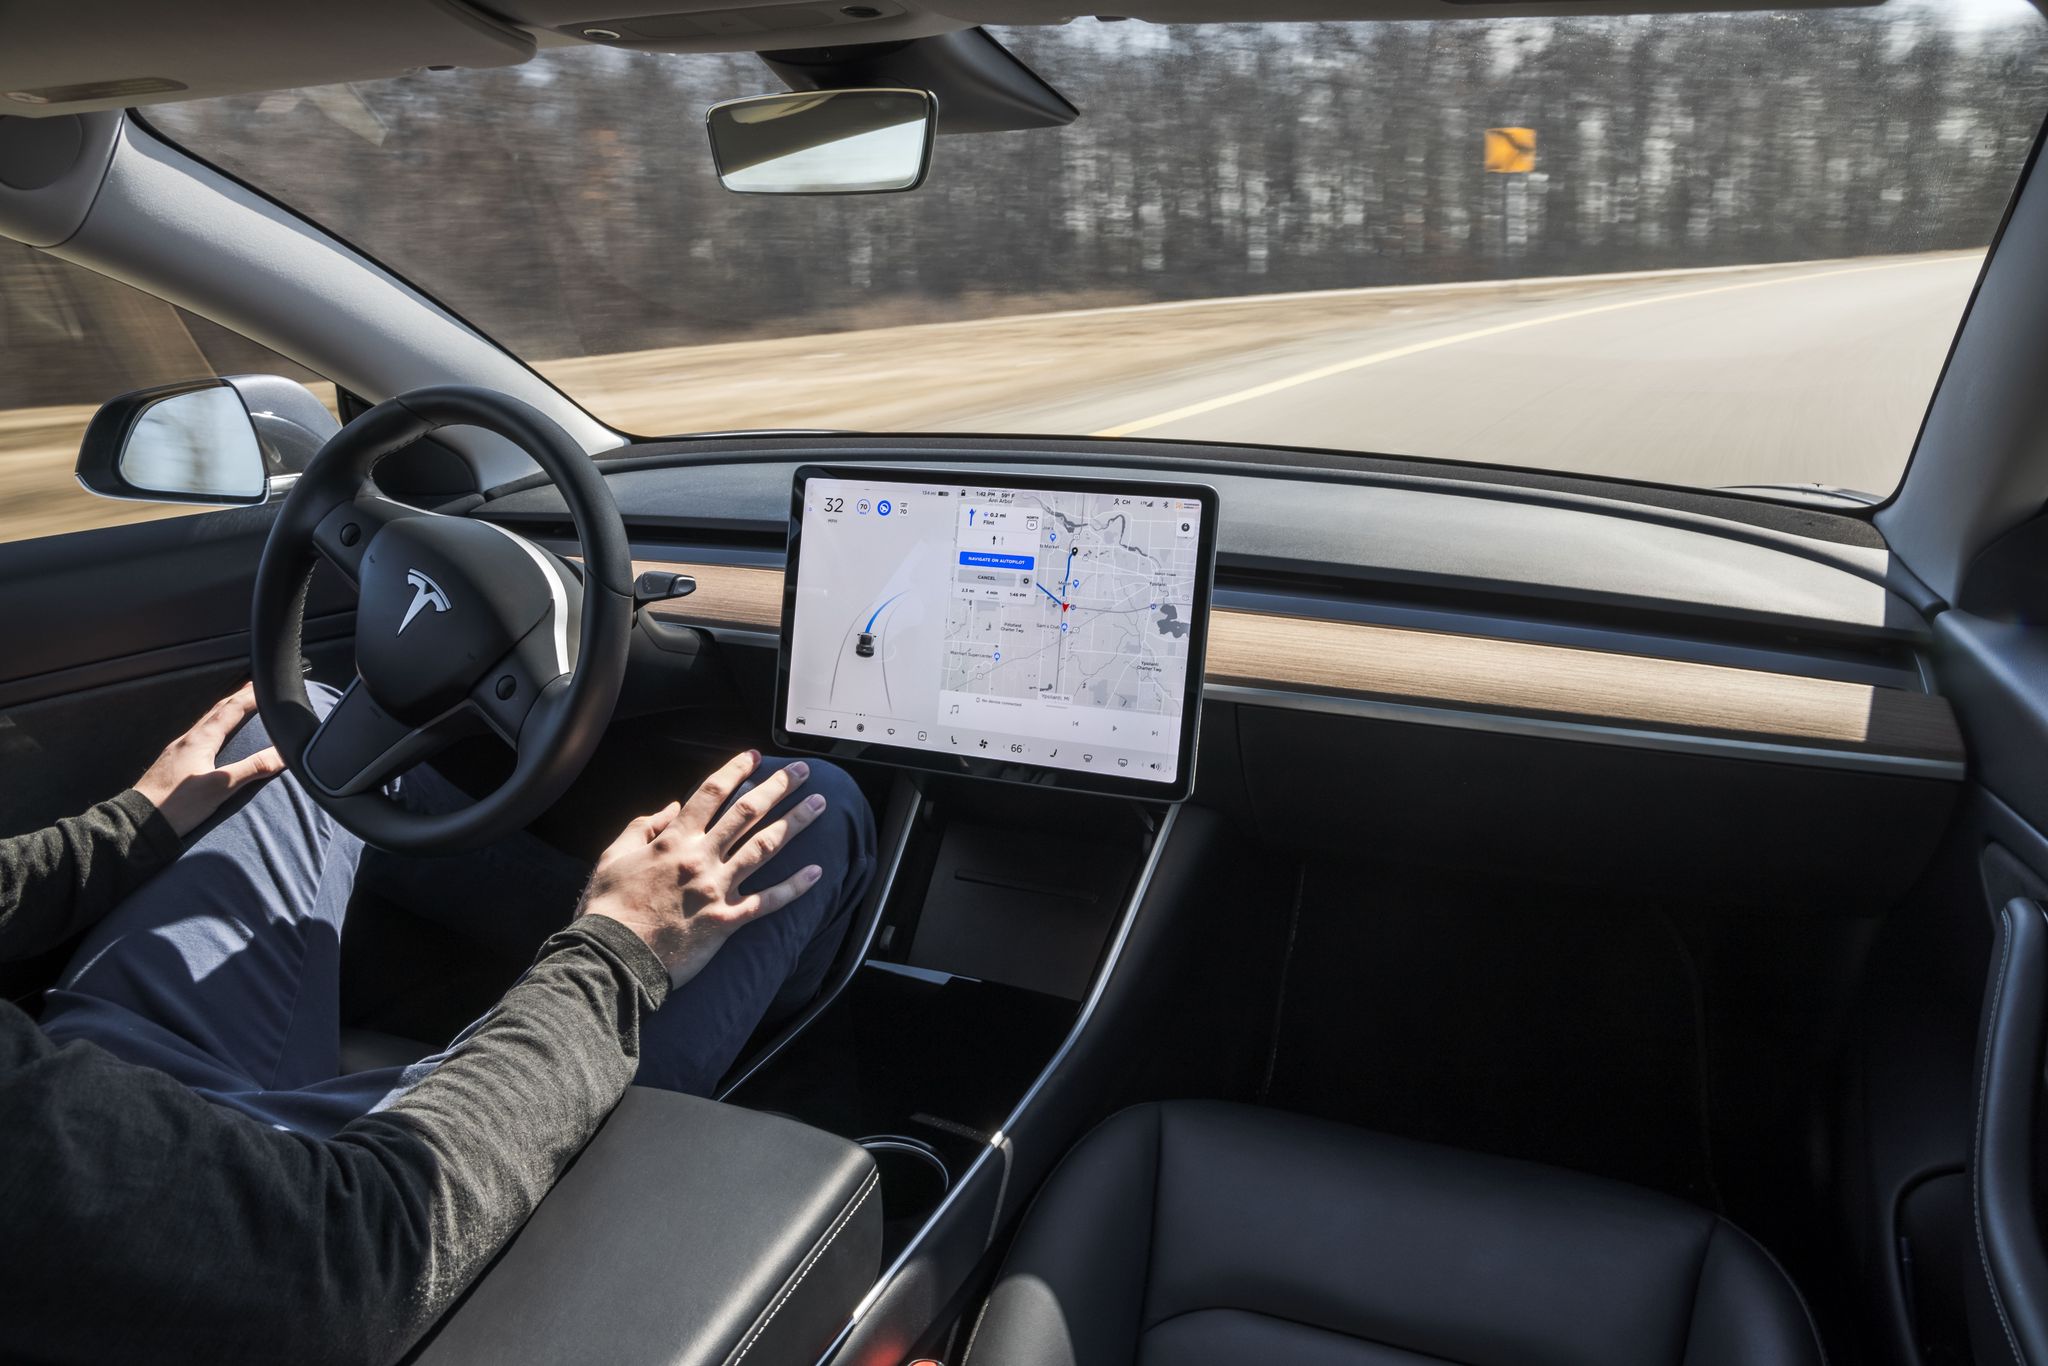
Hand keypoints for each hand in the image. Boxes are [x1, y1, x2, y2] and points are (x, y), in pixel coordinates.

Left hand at [132, 683, 286, 836]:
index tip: (268, 686)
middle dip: (238, 697)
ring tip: (237, 706)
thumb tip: (284, 754)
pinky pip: (197, 735)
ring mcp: (177, 750)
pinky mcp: (172, 763)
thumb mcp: (221, 787)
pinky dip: (212, 726)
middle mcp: (187, 739)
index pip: (231, 709)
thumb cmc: (178, 804)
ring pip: (206, 722)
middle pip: (217, 710)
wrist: (138, 824)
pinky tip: (212, 736)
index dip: (251, 696)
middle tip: (254, 687)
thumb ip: (253, 768)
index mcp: (200, 739)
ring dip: (224, 710)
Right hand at [578, 752, 826, 988]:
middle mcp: (701, 858)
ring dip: (795, 823)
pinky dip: (794, 887)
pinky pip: (767, 901)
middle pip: (747, 814)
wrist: (613, 957)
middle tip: (804, 771)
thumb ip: (642, 827)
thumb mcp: (613, 857)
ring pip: (764, 848)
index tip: (757, 756)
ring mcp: (716, 889)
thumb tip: (670, 808)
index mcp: (673, 840)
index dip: (736, 771)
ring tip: (819, 805)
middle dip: (778, 788)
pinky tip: (817, 873)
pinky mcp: (726, 921)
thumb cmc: (609, 908)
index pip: (711, 794)